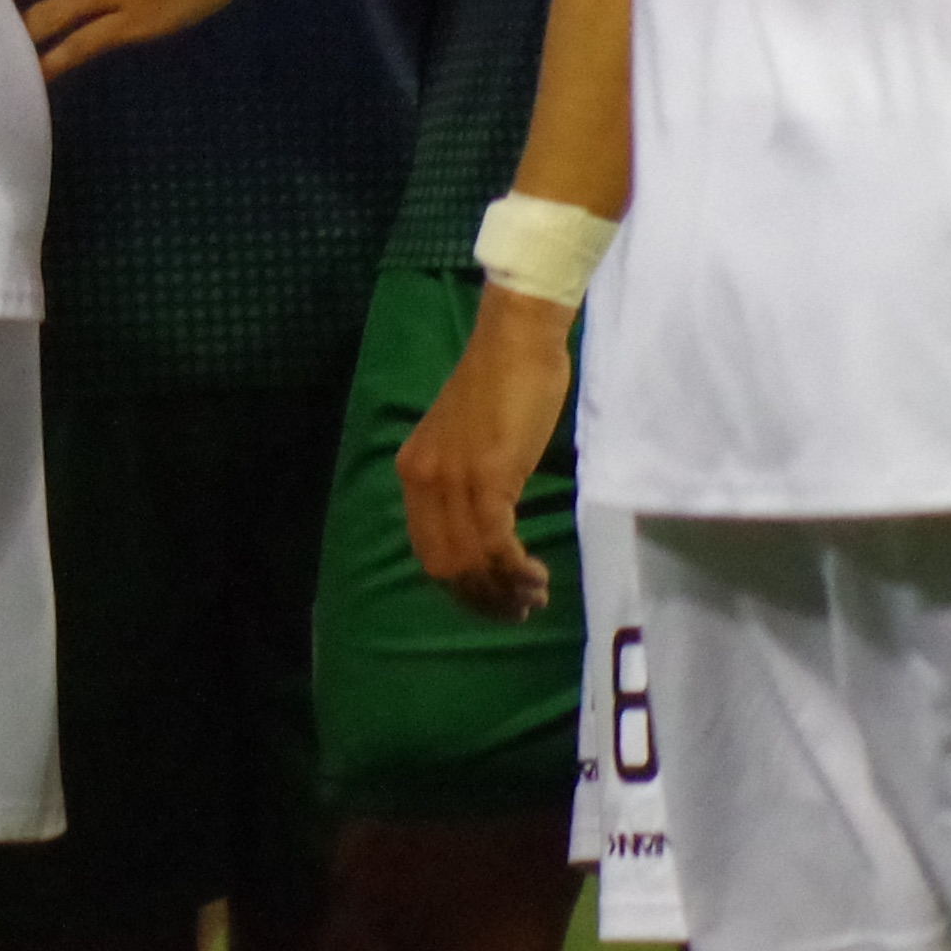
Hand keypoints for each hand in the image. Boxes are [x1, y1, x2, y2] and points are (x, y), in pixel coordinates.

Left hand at [398, 284, 578, 622]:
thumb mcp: (468, 441)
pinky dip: (515, 570)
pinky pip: (495, 545)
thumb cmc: (503, 382)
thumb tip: (485, 529)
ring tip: (532, 598)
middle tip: (518, 608)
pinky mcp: (486, 480)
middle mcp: (423, 481)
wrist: (517, 342)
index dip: (460, 584)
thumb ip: (465, 481)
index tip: (493, 597)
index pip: (427, 549)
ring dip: (502, 591)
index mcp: (414, 471)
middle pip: (444, 566)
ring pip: (469, 563)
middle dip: (481, 598)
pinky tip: (536, 576)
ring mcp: (451, 482)